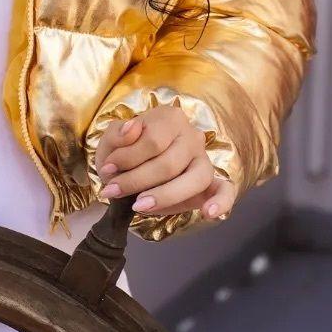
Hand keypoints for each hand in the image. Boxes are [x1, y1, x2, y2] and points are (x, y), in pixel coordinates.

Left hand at [93, 104, 236, 221]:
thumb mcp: (112, 140)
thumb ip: (118, 135)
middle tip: (112, 191)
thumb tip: (133, 128)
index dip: (127, 158)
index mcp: (170, 118)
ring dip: (165, 196)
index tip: (107, 169)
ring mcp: (204, 160)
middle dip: (136, 181)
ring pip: (195, 179)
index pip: (153, 139)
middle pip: (169, 163)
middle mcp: (192, 136)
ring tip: (139, 205)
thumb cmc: (125, 152)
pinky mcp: (211, 182)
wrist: (134, 167)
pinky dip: (221, 202)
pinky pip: (225, 191)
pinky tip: (209, 213)